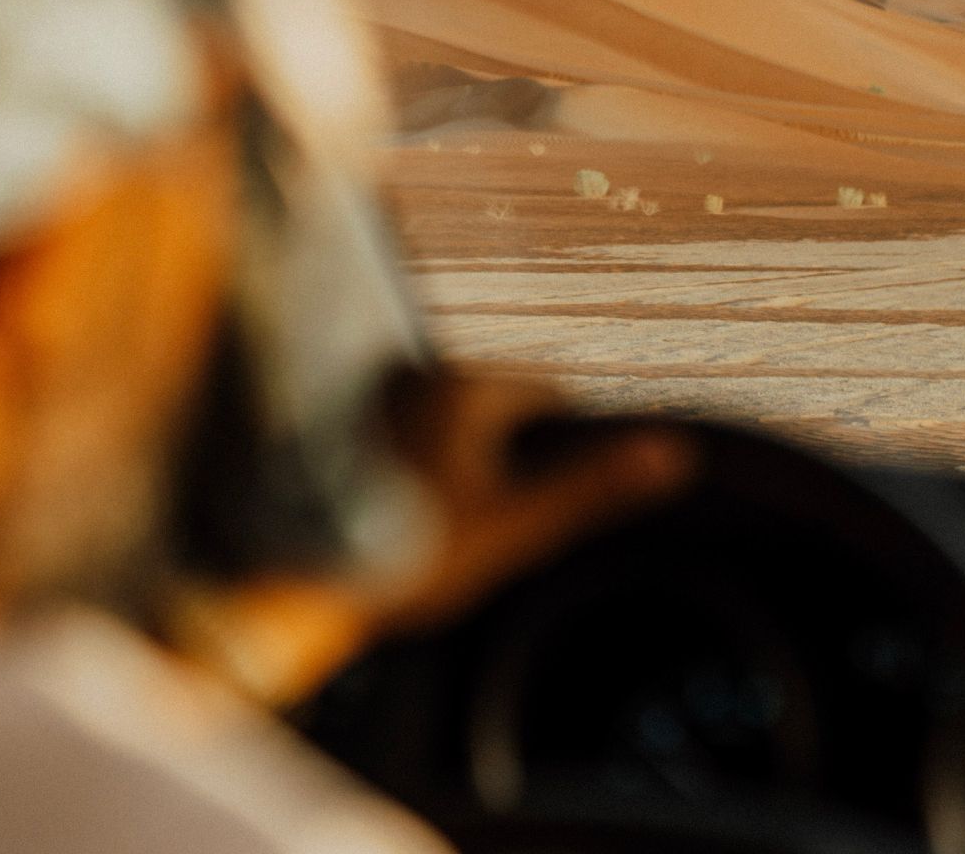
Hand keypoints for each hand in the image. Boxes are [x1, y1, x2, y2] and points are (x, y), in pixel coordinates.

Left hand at [167, 370, 693, 707]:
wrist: (291, 588)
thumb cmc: (406, 558)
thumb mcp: (514, 529)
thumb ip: (591, 487)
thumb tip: (672, 454)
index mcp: (465, 389)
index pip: (547, 392)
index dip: (562, 443)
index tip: (551, 490)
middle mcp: (415, 376)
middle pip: (497, 402)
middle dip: (510, 449)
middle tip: (497, 517)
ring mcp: (372, 398)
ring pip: (451, 417)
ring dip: (464, 455)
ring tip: (448, 518)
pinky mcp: (339, 426)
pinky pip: (405, 432)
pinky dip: (419, 462)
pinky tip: (408, 509)